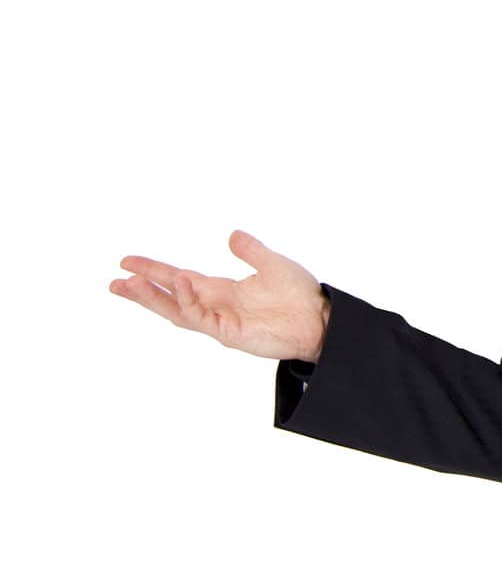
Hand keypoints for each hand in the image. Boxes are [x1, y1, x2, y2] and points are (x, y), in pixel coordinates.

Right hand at [110, 230, 329, 362]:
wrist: (320, 318)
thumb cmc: (299, 294)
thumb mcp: (272, 264)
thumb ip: (251, 250)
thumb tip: (232, 234)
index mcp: (222, 290)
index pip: (180, 279)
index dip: (155, 270)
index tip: (127, 262)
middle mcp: (216, 305)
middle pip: (170, 298)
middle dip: (142, 290)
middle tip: (114, 281)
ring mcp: (220, 321)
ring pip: (177, 311)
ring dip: (153, 299)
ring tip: (129, 284)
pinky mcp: (229, 333)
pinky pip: (200, 317)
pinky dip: (187, 300)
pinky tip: (180, 283)